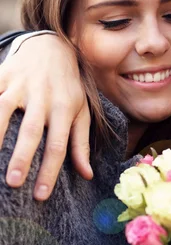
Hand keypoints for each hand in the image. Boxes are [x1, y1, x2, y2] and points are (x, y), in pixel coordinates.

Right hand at [0, 33, 91, 199]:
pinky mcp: (2, 75)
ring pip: (2, 110)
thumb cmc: (68, 88)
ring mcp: (20, 85)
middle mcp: (43, 98)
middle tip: (13, 183)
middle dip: (22, 157)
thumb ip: (81, 143)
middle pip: (31, 131)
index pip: (59, 145)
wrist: (52, 48)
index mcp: (65, 109)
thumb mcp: (81, 112)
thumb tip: (87, 175)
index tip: (41, 196)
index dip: (50, 171)